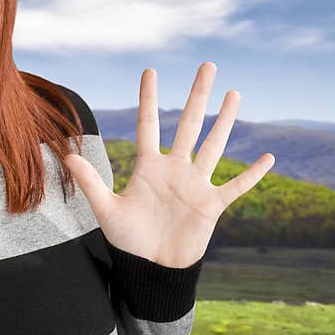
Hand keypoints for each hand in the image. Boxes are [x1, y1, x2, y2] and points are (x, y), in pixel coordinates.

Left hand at [63, 62, 274, 267]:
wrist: (150, 268)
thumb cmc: (127, 240)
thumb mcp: (106, 209)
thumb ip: (90, 182)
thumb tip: (65, 155)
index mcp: (148, 166)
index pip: (149, 123)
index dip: (148, 98)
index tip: (150, 71)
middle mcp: (174, 169)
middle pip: (188, 124)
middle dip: (197, 95)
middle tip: (207, 65)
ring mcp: (195, 185)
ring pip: (214, 145)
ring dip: (225, 121)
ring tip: (234, 94)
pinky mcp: (211, 205)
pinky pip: (236, 187)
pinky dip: (252, 174)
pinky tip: (269, 157)